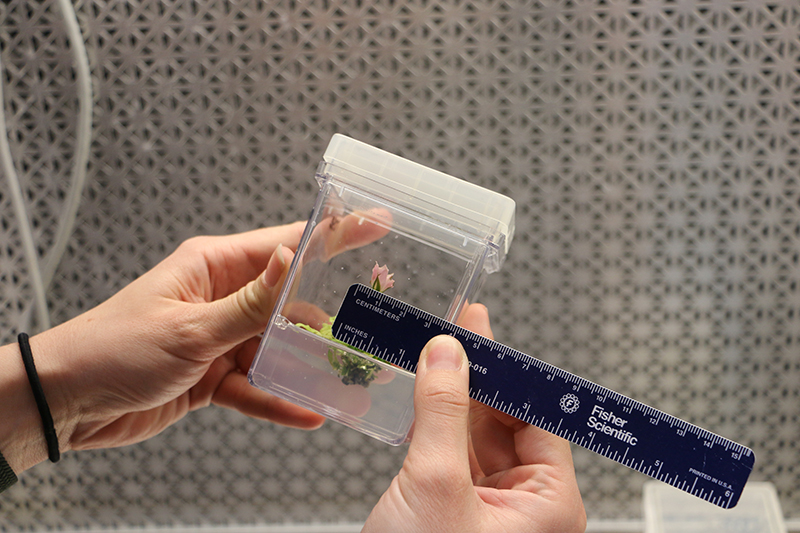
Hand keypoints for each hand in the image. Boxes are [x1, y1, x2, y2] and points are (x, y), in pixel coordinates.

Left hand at [3, 215, 389, 472]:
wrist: (67, 401)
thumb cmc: (114, 348)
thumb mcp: (189, 327)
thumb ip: (248, 303)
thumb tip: (291, 259)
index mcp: (215, 266)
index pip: (286, 245)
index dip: (334, 234)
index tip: (376, 222)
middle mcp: (223, 298)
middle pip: (290, 303)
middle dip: (326, 319)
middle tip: (367, 330)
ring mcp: (221, 337)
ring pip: (278, 348)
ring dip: (305, 366)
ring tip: (343, 382)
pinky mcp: (214, 375)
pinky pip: (257, 386)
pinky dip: (278, 399)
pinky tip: (307, 414)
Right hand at [363, 305, 585, 532]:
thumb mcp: (434, 486)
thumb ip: (442, 413)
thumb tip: (448, 354)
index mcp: (550, 506)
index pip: (537, 417)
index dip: (508, 369)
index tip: (483, 330)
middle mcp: (529, 509)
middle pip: (509, 423)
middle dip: (480, 377)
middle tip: (457, 330)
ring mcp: (493, 513)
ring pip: (480, 438)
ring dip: (457, 399)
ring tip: (439, 354)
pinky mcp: (459, 515)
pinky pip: (457, 459)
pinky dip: (440, 427)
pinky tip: (429, 396)